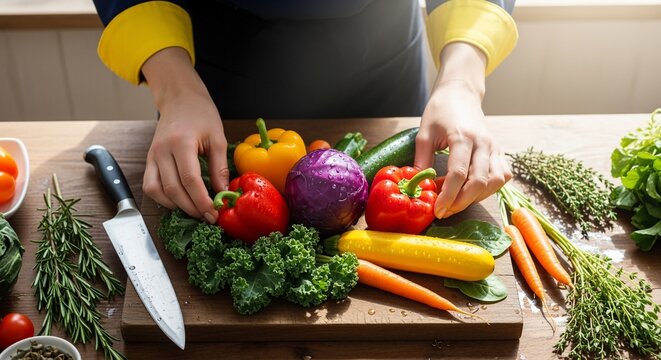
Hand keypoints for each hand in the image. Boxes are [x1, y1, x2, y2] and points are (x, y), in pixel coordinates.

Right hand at [141, 47, 229, 222]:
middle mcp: (161, 151)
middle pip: (173, 190)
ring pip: (157, 191)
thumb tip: (223, 193)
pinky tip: (180, 201)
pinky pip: (150, 186)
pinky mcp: (148, 160)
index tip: (214, 213)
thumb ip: (219, 168)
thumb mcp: (217, 137)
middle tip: (208, 216)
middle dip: (192, 208)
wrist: (179, 98)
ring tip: (195, 210)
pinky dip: (163, 198)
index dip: (202, 201)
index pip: (189, 180)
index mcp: (180, 143)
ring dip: (176, 206)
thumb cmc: (200, 113)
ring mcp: (152, 156)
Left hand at [414, 43, 511, 217]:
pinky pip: (502, 176)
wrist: (460, 94)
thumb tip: (418, 185)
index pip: (459, 173)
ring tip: (456, 202)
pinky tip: (472, 191)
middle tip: (444, 211)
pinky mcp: (499, 151)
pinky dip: (490, 189)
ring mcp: (494, 147)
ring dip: (476, 197)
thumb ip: (422, 159)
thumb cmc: (440, 111)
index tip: (437, 210)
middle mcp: (483, 143)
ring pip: (494, 182)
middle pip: (479, 182)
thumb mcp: (424, 133)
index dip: (448, 195)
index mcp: (463, 136)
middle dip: (461, 202)